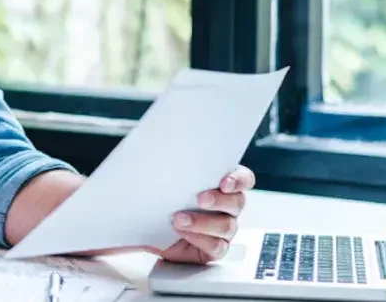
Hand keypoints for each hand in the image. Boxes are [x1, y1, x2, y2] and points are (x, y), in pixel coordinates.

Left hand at [68, 166, 254, 263]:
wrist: (142, 223)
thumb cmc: (156, 193)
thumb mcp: (162, 171)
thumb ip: (170, 157)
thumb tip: (161, 137)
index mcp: (221, 183)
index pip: (243, 178)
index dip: (238, 179)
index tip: (223, 181)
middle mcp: (226, 206)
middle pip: (238, 202)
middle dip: (219, 200)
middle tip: (199, 198)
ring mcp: (221, 228)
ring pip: (227, 226)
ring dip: (203, 222)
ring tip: (178, 218)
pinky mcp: (211, 248)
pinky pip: (217, 246)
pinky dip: (199, 239)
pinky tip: (181, 232)